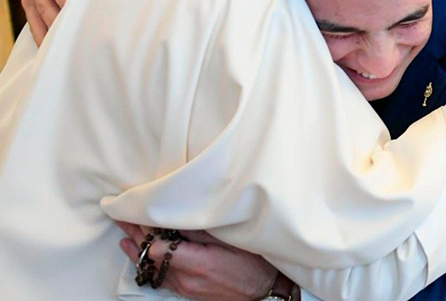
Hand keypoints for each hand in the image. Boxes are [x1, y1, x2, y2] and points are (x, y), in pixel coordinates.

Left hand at [116, 221, 279, 299]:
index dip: (146, 228)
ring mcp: (185, 287)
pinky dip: (148, 263)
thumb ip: (202, 232)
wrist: (264, 293)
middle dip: (137, 234)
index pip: (157, 247)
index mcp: (196, 263)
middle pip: (152, 256)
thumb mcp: (233, 242)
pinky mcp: (188, 291)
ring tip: (124, 233)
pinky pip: (160, 276)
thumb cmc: (255, 266)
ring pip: (153, 267)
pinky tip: (140, 256)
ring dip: (139, 248)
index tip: (137, 211)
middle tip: (122, 217)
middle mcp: (186, 278)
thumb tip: (178, 218)